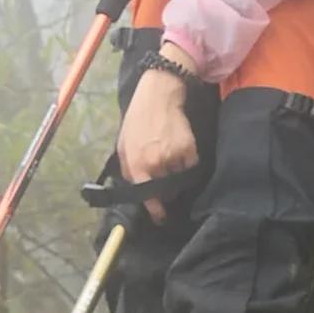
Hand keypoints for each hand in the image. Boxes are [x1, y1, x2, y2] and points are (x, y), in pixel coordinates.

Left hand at [118, 62, 203, 203]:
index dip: (155, 210)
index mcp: (137, 164)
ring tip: (170, 157)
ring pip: (179, 180)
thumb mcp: (123, 145)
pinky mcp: (189, 150)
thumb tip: (136, 189)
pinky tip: (179, 149)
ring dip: (176, 174)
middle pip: (165, 191)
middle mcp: (156, 164)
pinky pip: (191, 167)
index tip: (160, 217)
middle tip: (163, 175)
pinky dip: (187, 163)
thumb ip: (128, 169)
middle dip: (165, 188)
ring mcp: (174, 157)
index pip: (147, 197)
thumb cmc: (137, 120)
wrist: (159, 96)